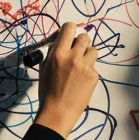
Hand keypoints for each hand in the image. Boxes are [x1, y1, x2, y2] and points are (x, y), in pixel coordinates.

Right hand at [32, 23, 99, 138]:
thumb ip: (53, 51)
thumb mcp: (44, 67)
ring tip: (79, 66)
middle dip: (80, 42)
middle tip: (76, 51)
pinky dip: (88, 70)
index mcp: (58, 52)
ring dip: (86, 55)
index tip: (68, 36)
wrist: (58, 111)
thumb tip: (61, 40)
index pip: (70, 27)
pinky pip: (93, 66)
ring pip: (92, 50)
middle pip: (84, 37)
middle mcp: (74, 56)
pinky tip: (81, 80)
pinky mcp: (94, 76)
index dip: (70, 30)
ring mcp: (86, 66)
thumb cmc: (47, 90)